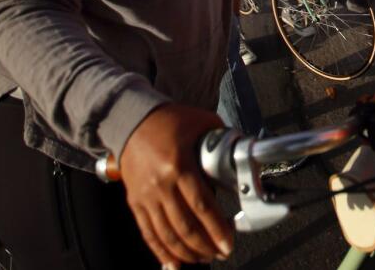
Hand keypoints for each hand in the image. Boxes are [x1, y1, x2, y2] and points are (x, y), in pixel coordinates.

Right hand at [120, 104, 231, 266]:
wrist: (130, 119)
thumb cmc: (170, 120)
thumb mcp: (202, 122)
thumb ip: (223, 140)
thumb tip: (245, 155)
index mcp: (179, 165)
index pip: (202, 206)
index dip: (217, 229)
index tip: (229, 242)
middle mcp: (160, 184)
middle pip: (185, 226)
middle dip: (206, 245)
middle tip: (222, 252)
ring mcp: (145, 196)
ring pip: (167, 234)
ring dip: (187, 252)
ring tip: (204, 258)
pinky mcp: (135, 202)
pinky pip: (148, 233)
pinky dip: (161, 251)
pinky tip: (173, 264)